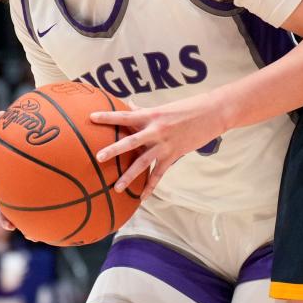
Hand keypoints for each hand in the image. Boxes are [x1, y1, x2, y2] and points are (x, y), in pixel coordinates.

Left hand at [90, 95, 225, 199]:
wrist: (212, 114)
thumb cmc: (187, 108)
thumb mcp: (164, 107)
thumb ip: (145, 111)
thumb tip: (129, 105)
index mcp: (151, 115)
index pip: (124, 116)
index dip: (107, 116)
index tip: (90, 117)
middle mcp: (155, 130)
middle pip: (130, 142)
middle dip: (113, 150)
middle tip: (97, 158)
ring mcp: (164, 144)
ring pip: (143, 163)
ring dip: (129, 176)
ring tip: (116, 188)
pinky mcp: (173, 155)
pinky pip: (159, 174)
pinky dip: (151, 187)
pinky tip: (142, 198)